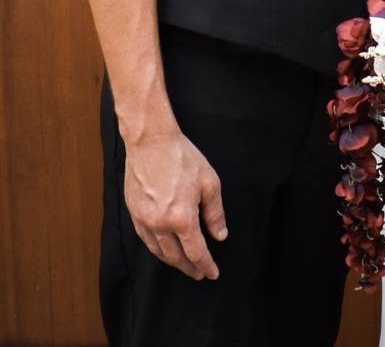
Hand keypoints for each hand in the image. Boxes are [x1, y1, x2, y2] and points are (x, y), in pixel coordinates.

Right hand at [123, 130, 226, 280]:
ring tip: (184, 265)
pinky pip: (146, 239)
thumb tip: (219, 236)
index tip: (212, 273)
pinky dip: (157, 248)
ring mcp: (143, 219)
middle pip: (176, 256)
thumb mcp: (209, 184)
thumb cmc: (182, 158)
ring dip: (172, 261)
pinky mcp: (133, 212)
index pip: (196, 251)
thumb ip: (215, 214)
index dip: (206, 265)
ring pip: (158, 251)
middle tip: (199, 274)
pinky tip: (164, 249)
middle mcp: (160, 223)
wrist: (151, 142)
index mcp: (181, 218)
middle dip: (189, 267)